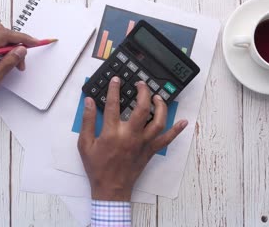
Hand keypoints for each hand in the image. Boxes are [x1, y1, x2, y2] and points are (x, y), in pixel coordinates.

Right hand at [78, 76, 187, 200]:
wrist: (111, 188)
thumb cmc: (97, 167)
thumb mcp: (85, 144)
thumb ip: (88, 121)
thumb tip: (89, 102)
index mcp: (112, 133)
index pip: (113, 105)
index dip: (114, 90)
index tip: (116, 80)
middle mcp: (130, 136)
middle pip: (141, 109)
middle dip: (143, 93)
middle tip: (141, 84)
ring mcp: (143, 143)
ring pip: (158, 122)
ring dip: (160, 107)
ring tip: (157, 97)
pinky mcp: (150, 151)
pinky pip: (166, 139)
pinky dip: (176, 131)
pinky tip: (183, 122)